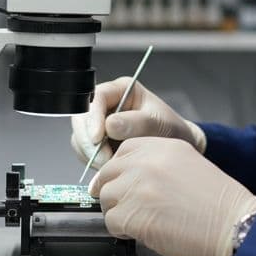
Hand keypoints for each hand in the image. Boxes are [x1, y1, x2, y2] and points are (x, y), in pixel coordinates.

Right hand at [69, 77, 206, 169]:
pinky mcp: (97, 142)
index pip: (97, 97)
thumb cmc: (170, 129)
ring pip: (80, 136)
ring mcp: (99, 124)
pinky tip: (109, 165)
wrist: (175, 147)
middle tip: (102, 158)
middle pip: (82, 118)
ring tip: (111, 163)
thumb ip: (137, 123)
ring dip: (90, 153)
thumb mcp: (158, 123)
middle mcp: (106, 105)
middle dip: (88, 140)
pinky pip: (83, 151)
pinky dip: (92, 161)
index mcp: (120, 90)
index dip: (93, 117)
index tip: (99, 138)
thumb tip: (110, 125)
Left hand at [88, 137, 255, 255]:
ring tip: (139, 222)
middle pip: (108, 173)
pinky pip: (111, 221)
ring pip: (105, 198)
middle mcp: (147, 162)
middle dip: (115, 192)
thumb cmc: (221, 206)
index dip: (122, 171)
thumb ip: (159, 166)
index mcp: (163, 147)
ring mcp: (137, 186)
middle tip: (130, 208)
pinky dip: (122, 231)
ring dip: (118, 212)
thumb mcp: (190, 167)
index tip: (126, 184)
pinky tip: (142, 233)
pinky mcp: (131, 214)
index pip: (124, 151)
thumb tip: (132, 179)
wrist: (235, 228)